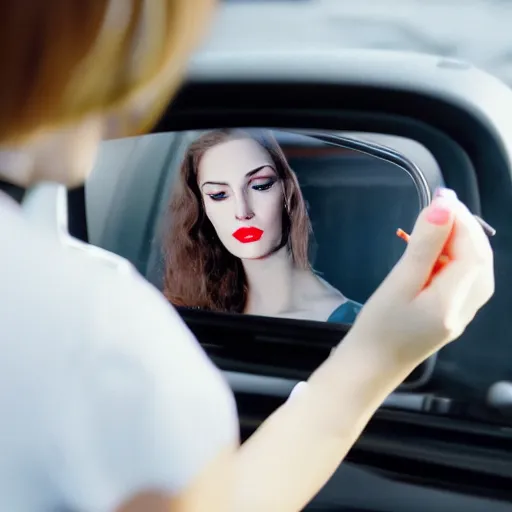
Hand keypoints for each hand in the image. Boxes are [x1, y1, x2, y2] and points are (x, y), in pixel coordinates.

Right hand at [350, 188, 493, 364]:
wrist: (370, 367)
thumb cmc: (379, 327)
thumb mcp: (399, 283)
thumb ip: (423, 246)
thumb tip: (443, 208)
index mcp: (455, 300)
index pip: (473, 250)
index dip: (461, 220)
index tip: (440, 197)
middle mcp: (467, 307)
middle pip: (479, 257)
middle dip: (462, 228)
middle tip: (437, 207)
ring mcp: (462, 313)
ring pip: (473, 267)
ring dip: (458, 241)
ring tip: (433, 225)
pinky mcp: (451, 314)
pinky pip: (462, 278)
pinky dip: (451, 258)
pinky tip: (432, 253)